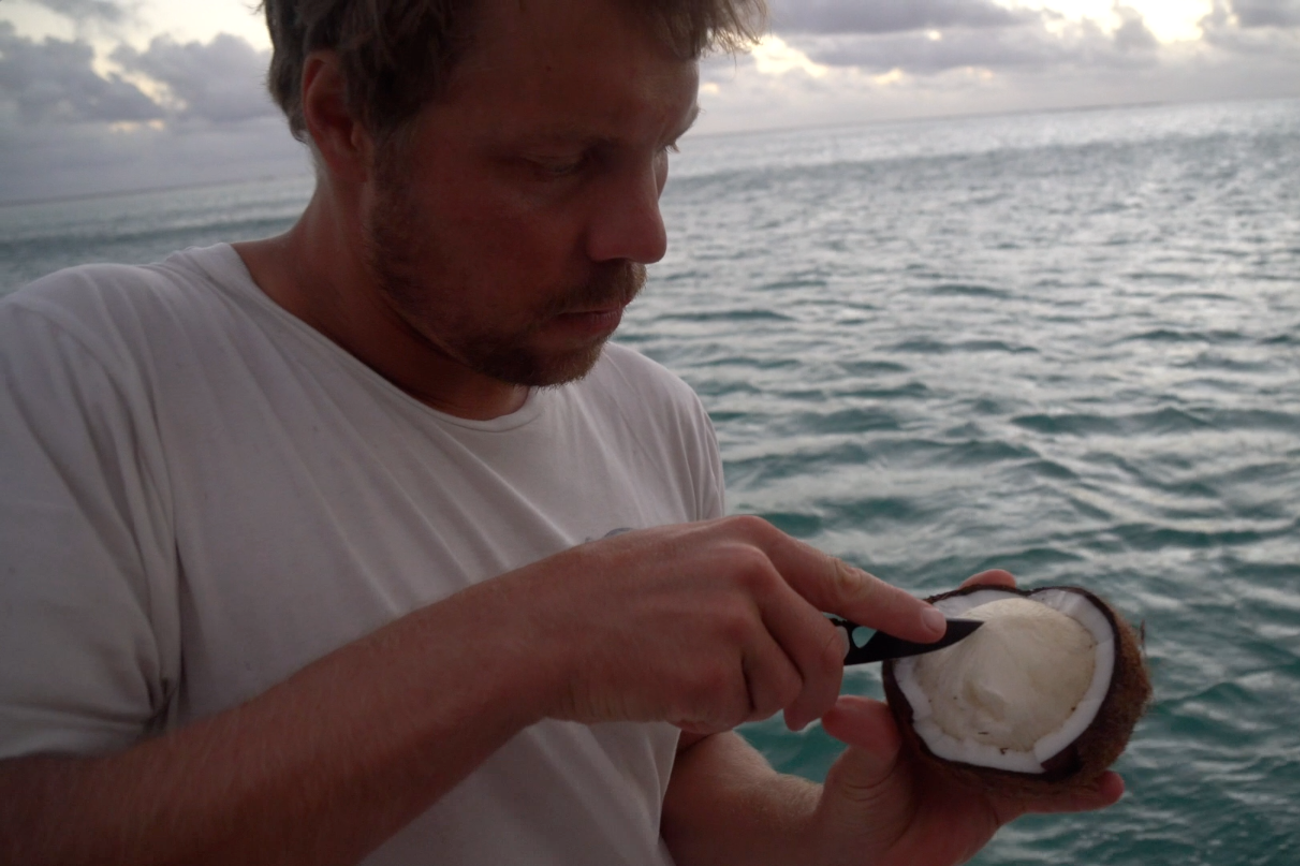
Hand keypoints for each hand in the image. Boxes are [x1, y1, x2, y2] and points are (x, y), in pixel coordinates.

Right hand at [511, 516, 948, 734]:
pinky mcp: (712, 671)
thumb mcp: (690, 555)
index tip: (936, 629)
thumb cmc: (611, 595)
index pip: (842, 577)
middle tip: (793, 714)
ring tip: (697, 681)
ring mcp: (733, 620)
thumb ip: (753, 572)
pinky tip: (673, 692)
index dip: (897, 608)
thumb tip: (813, 606)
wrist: (542, 627)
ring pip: (790, 689)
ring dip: (755, 704)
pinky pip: (744, 714)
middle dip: (818, 692)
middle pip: (827, 650)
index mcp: (748, 539)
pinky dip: (716, 717)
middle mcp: (751, 571)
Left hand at [808, 571, 1124, 865]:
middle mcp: (963, 718)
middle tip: (1069, 616)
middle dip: (1040, 642)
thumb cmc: (854, 798)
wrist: (867, 855)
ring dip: (1078, 713)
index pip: (950, 641)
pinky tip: (1112, 783)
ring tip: (1114, 695)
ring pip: (1040, 728)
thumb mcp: (858, 767)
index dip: (976, 606)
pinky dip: (1080, 790)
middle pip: (1007, 672)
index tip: (1001, 579)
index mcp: (925, 695)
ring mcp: (989, 757)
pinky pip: (1049, 794)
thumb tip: (843, 712)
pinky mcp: (1005, 800)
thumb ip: (866, 741)